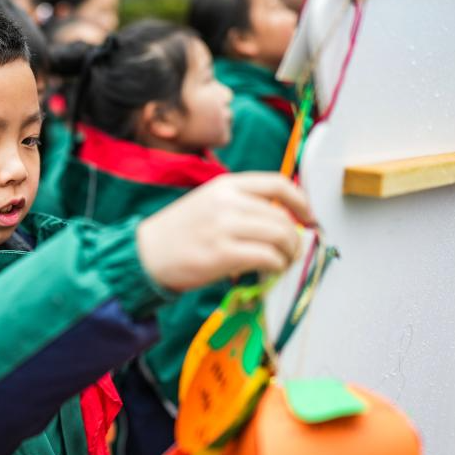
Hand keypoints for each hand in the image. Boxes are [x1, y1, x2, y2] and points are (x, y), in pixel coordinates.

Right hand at [136, 173, 314, 291]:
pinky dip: (276, 267)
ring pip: (281, 236)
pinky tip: (269, 271)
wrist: (146, 254)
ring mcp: (225, 227)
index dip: (301, 201)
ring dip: (289, 253)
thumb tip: (283, 221)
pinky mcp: (222, 254)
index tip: (309, 217)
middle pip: (283, 216)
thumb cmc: (179, 232)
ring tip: (281, 262)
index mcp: (226, 185)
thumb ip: (242, 205)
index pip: (277, 184)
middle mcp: (227, 202)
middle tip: (292, 251)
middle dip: (296, 237)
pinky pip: (268, 258)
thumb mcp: (209, 203)